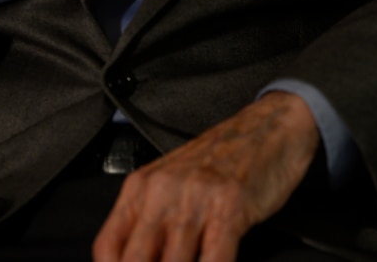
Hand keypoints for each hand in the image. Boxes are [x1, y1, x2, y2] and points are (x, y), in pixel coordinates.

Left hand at [91, 92, 319, 261]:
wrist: (269, 128)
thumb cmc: (225, 156)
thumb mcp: (175, 182)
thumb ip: (153, 219)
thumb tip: (142, 259)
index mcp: (142, 185)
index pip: (107, 247)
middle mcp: (164, 191)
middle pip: (135, 261)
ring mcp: (196, 199)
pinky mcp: (230, 208)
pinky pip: (214, 260)